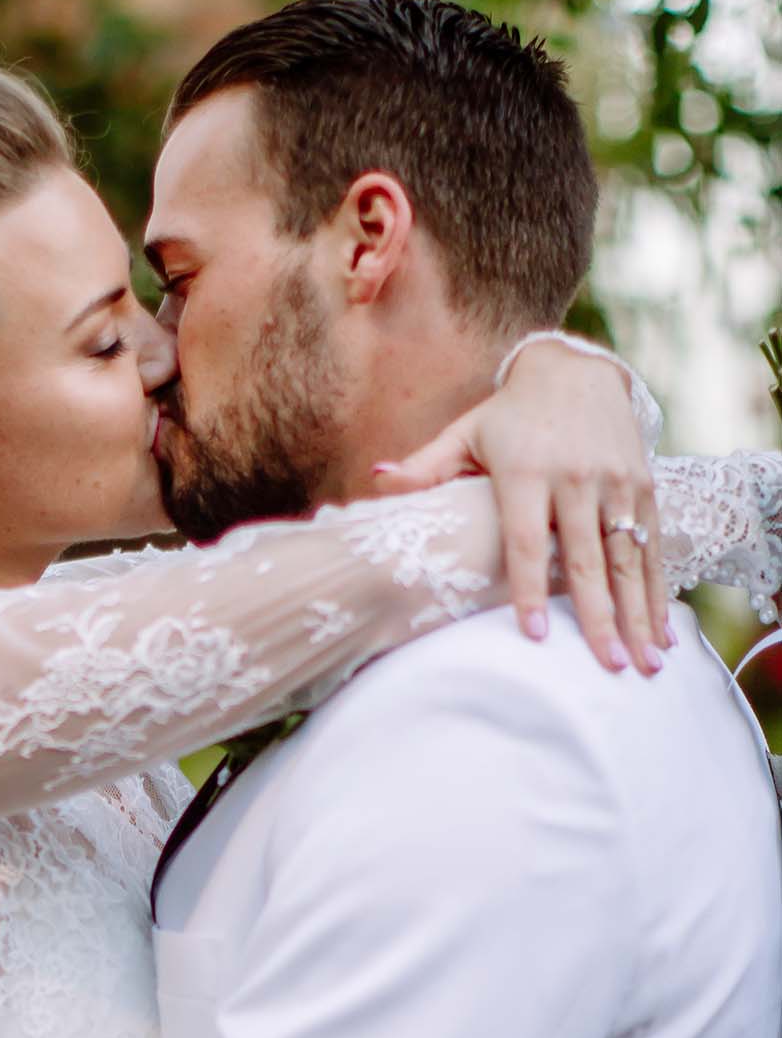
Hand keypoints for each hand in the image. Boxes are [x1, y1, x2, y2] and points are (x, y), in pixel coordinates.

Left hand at [373, 339, 667, 675]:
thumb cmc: (508, 417)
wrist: (575, 371)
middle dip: (598, 616)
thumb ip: (425, 466)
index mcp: (526, 472)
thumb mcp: (465, 433)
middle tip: (608, 666)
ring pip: (627, 558)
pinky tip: (661, 633)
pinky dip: (658, 591)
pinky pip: (651, 546)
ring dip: (638, 614)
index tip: (532, 633)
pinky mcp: (643, 485)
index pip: (526, 541)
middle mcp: (575, 478)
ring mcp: (614, 483)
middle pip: (585, 559)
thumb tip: (377, 481)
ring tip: (645, 665)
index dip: (529, 588)